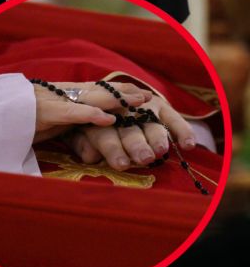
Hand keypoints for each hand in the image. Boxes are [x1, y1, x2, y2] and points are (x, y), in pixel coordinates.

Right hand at [33, 81, 152, 143]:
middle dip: (122, 94)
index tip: (136, 94)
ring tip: (139, 103)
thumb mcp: (39, 120)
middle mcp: (56, 94)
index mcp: (56, 96)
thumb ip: (59, 122)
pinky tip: (108, 118)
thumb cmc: (8, 121)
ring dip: (116, 100)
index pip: (90, 91)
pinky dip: (90, 115)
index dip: (114, 93)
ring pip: (89, 98)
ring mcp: (51, 102)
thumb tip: (80, 131)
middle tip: (148, 96)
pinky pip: (70, 113)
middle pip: (95, 91)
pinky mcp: (42, 113)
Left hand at [68, 90, 197, 170]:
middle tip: (144, 157)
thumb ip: (82, 145)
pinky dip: (181, 130)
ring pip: (148, 123)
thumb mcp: (76, 136)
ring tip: (161, 150)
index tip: (121, 164)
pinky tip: (189, 145)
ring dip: (155, 137)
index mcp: (96, 117)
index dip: (112, 148)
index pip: (103, 133)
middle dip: (135, 143)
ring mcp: (139, 106)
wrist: (104, 102)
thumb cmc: (86, 128)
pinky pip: (172, 118)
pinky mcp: (158, 105)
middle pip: (128, 128)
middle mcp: (119, 110)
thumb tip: (90, 156)